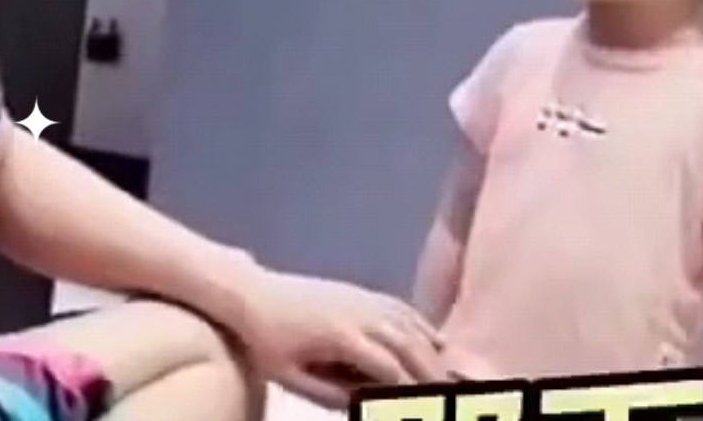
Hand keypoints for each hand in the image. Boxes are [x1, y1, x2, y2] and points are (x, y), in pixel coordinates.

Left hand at [228, 271, 447, 407]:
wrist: (252, 295)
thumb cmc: (266, 341)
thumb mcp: (290, 377)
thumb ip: (329, 395)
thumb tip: (364, 406)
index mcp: (342, 337)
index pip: (390, 370)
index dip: (411, 393)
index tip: (427, 409)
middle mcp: (361, 315)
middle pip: (410, 346)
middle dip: (433, 374)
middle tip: (450, 400)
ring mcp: (364, 300)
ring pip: (412, 326)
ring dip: (433, 353)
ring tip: (449, 379)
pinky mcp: (362, 294)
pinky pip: (403, 309)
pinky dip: (424, 327)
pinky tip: (436, 344)